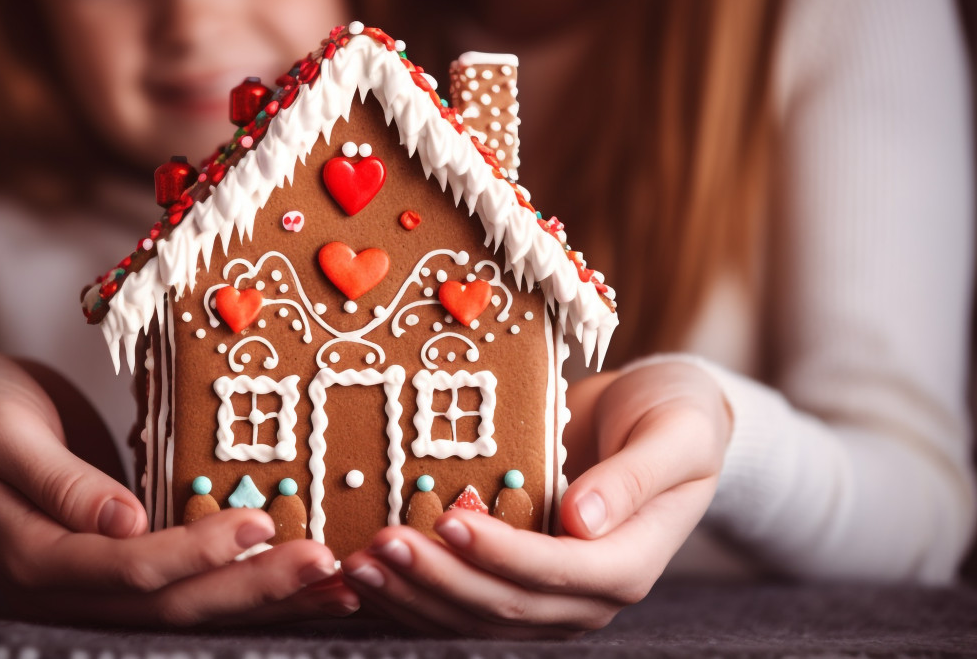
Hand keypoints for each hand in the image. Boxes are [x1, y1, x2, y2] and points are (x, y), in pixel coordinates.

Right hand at [0, 336, 358, 624]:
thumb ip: (58, 479)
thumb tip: (123, 521)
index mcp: (31, 557)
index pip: (127, 570)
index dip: (197, 552)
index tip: (262, 521)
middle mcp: (65, 582)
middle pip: (169, 604)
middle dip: (252, 587)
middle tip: (327, 565)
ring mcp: (91, 574)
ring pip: (186, 604)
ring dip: (261, 597)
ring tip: (336, 585)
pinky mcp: (118, 552)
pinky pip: (184, 576)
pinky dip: (241, 576)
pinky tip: (294, 568)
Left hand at [339, 359, 730, 637]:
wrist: (658, 418)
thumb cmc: (673, 416)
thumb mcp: (676, 433)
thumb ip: (636, 477)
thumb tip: (584, 521)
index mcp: (629, 562)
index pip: (559, 574)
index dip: (501, 554)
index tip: (447, 518)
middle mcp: (587, 594)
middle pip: (505, 607)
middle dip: (439, 580)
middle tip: (380, 545)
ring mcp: (548, 595)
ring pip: (474, 617)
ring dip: (414, 597)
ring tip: (358, 565)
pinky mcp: (515, 580)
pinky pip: (461, 601)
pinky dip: (413, 596)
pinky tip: (366, 578)